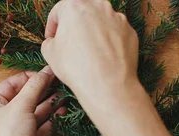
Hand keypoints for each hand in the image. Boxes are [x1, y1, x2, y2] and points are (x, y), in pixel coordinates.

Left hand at [0, 67, 66, 135]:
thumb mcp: (20, 105)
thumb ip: (35, 86)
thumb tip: (47, 70)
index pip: (11, 84)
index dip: (30, 77)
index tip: (48, 72)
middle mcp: (3, 117)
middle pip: (26, 97)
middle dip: (43, 90)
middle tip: (61, 81)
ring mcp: (17, 131)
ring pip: (36, 112)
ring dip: (51, 103)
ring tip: (67, 94)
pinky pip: (43, 127)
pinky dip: (53, 119)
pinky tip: (64, 110)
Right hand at [41, 0, 140, 121]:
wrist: (106, 84)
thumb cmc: (76, 67)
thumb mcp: (49, 54)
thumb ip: (49, 41)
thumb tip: (53, 42)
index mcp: (75, 5)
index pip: (58, 11)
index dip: (52, 26)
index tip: (51, 38)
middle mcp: (98, 5)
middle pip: (82, 12)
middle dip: (74, 25)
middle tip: (69, 42)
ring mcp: (117, 17)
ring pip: (100, 21)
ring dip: (92, 33)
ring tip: (87, 52)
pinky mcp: (129, 31)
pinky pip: (114, 33)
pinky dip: (107, 42)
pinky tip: (101, 57)